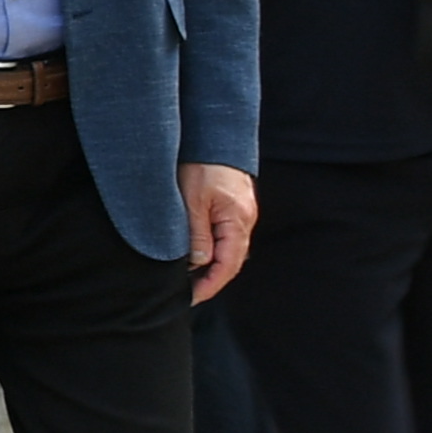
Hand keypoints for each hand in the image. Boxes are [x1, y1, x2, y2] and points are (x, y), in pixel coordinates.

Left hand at [184, 162, 257, 302]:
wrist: (214, 134)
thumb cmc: (202, 164)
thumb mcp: (192, 201)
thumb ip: (197, 234)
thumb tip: (198, 264)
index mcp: (237, 220)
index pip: (228, 265)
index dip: (210, 285)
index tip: (191, 298)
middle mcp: (245, 220)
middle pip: (231, 261)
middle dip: (210, 280)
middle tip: (186, 293)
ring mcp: (242, 213)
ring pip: (228, 249)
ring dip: (211, 265)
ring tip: (188, 278)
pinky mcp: (235, 207)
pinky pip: (226, 236)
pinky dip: (212, 249)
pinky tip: (196, 254)